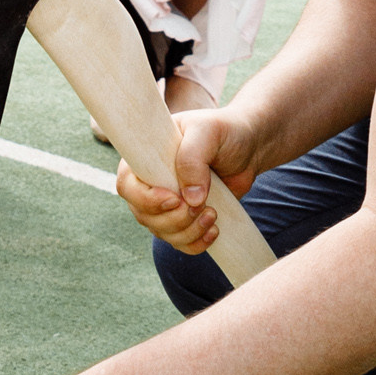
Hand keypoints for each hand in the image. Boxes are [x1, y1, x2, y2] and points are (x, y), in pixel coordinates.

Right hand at [115, 104, 259, 255]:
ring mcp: (166, 204)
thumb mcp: (207, 132)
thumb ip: (193, 159)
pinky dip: (195, 243)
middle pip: (144, 216)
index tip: (174, 199)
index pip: (127, 186)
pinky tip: (214, 231)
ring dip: (188, 231)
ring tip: (212, 214)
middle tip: (202, 205)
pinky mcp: (185, 218)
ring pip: (162, 232)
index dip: (146, 199)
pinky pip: (180, 242)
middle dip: (174, 218)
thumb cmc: (222, 131)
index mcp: (146, 158)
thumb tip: (190, 199)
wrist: (247, 146)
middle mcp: (150, 184)